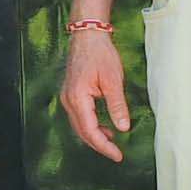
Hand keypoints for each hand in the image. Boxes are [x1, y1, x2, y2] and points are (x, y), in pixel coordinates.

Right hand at [61, 26, 132, 161]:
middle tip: (116, 154)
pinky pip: (80, 116)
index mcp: (77, 98)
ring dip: (95, 135)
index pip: (89, 130)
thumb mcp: (113, 80)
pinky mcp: (71, 93)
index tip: (118, 155)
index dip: (104, 146)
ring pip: (79, 125)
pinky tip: (105, 127)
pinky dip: (91, 125)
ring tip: (112, 142)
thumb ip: (117, 105)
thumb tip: (123, 128)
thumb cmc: (100, 53)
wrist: (88, 34)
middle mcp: (68, 100)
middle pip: (82, 132)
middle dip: (99, 144)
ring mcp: (68, 97)